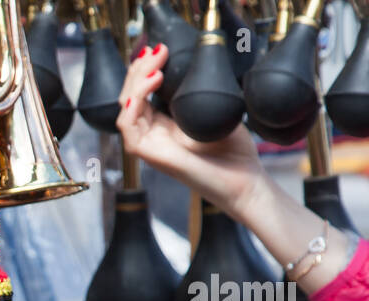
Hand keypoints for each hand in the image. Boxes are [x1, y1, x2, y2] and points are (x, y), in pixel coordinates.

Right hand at [117, 44, 265, 219]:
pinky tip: (152, 84)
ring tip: (155, 64)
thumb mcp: (216, 111)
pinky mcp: (152, 156)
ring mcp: (151, 146)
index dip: (145, 71)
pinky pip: (128, 128)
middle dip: (138, 70)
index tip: (161, 51)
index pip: (142, 95)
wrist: (244, 181)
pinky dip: (133, 104)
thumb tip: (192, 67)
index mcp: (165, 126)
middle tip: (157, 50)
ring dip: (135, 83)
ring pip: (125, 110)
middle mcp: (154, 135)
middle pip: (129, 98)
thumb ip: (198, 94)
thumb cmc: (234, 153)